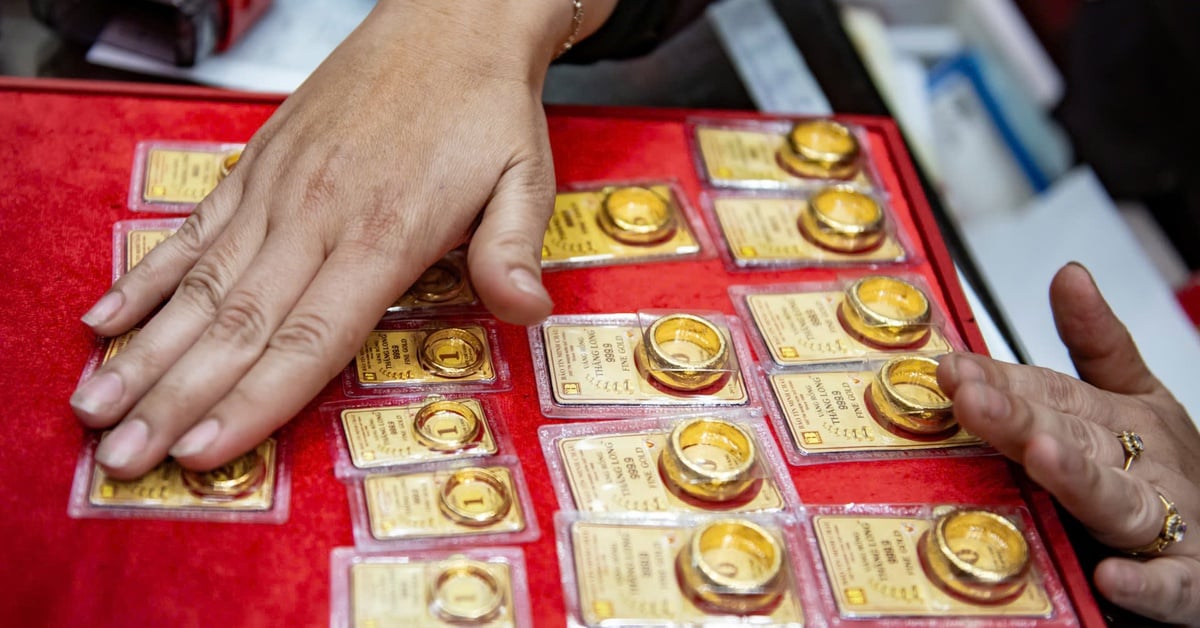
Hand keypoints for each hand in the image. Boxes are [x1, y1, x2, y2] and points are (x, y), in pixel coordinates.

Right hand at [70, 0, 574, 478]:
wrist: (447, 23)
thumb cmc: (483, 105)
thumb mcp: (524, 176)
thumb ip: (512, 250)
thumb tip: (525, 312)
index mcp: (383, 230)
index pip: (309, 336)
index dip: (254, 399)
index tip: (204, 450)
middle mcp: (316, 214)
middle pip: (238, 324)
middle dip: (176, 398)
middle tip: (125, 455)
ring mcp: (277, 190)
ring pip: (201, 285)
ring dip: (146, 351)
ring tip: (96, 406)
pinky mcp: (257, 168)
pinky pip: (193, 230)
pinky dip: (148, 278)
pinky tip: (108, 319)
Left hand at [938, 263, 1199, 623]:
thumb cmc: (1171, 469)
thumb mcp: (1140, 398)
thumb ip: (1098, 342)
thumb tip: (1068, 274)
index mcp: (1118, 421)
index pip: (1051, 393)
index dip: (1002, 378)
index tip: (951, 366)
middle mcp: (1138, 465)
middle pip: (1073, 436)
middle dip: (1021, 416)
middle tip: (971, 397)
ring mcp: (1167, 522)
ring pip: (1116, 500)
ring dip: (1079, 479)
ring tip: (1041, 456)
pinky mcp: (1192, 579)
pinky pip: (1170, 585)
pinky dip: (1146, 582)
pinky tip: (1112, 576)